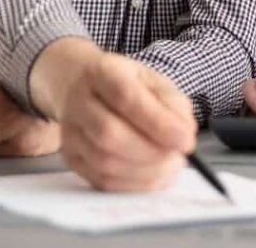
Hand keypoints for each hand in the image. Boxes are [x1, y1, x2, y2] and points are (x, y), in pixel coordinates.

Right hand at [31, 38, 196, 191]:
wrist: (79, 84)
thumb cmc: (123, 83)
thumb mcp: (153, 80)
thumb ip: (173, 104)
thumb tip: (184, 134)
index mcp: (102, 71)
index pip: (126, 97)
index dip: (158, 123)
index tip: (186, 141)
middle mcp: (79, 101)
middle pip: (110, 134)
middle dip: (152, 152)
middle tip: (179, 157)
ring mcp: (70, 132)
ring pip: (105, 162)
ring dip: (146, 171)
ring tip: (170, 165)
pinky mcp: (71, 157)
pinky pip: (102, 180)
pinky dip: (134, 184)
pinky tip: (153, 175)